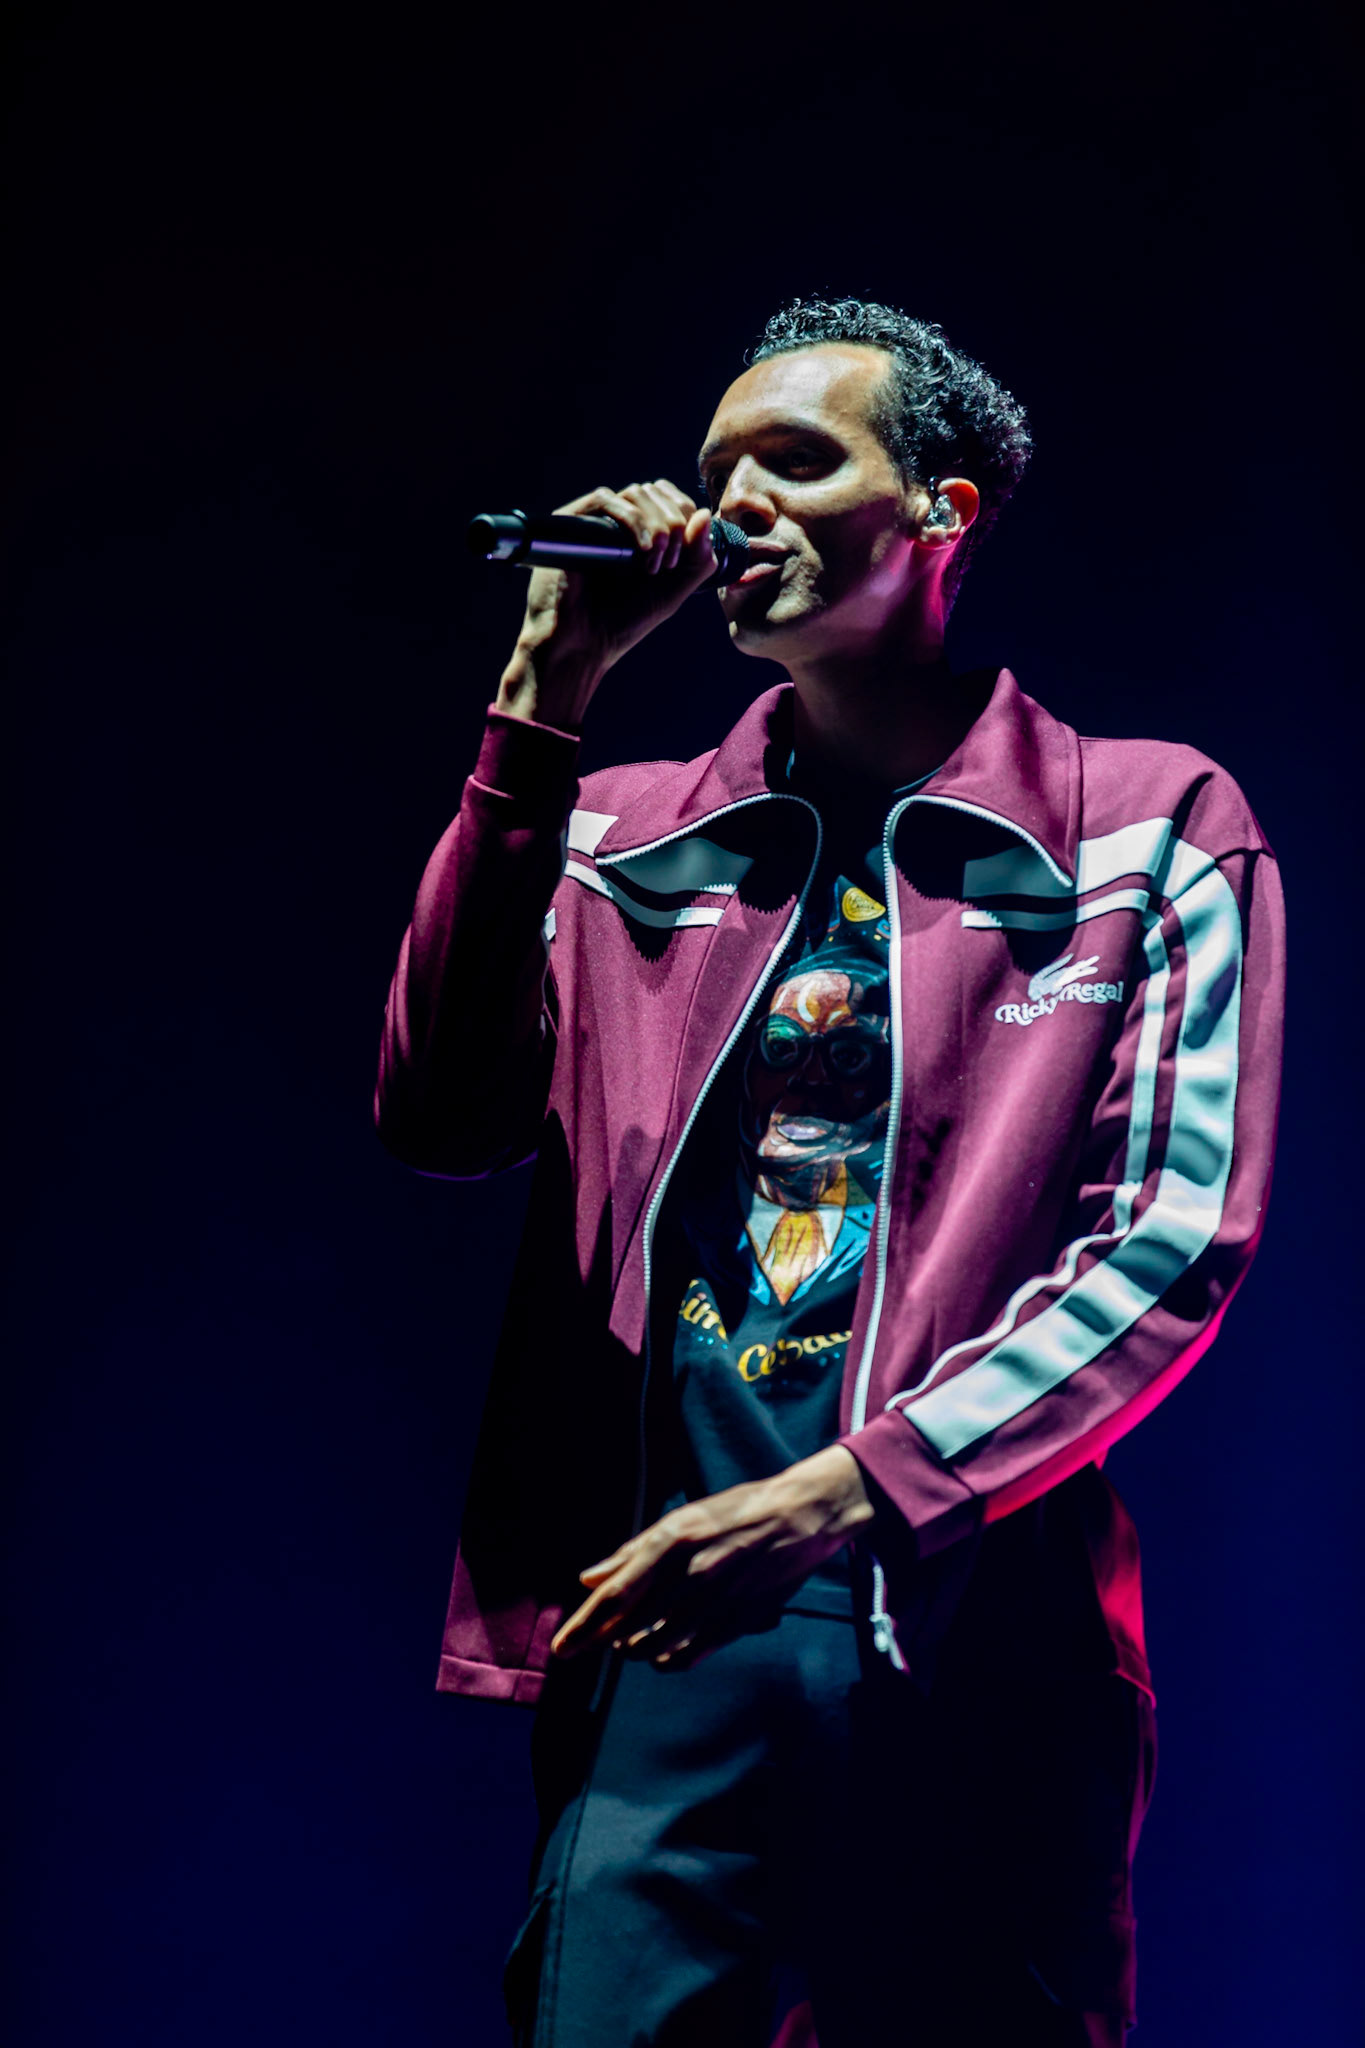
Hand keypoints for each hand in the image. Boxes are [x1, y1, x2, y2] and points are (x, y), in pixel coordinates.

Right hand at [495, 480, 716, 730]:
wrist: (583, 643)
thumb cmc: (625, 621)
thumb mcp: (675, 591)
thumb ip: (698, 558)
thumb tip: (704, 514)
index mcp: (643, 533)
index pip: (670, 499)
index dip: (685, 515)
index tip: (683, 554)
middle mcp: (620, 524)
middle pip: (656, 492)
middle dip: (674, 523)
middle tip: (668, 563)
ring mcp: (597, 522)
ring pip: (636, 493)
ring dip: (657, 524)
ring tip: (653, 564)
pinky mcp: (573, 523)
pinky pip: (605, 500)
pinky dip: (633, 520)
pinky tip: (642, 549)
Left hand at [550, 1445, 874, 1671]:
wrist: (799, 1516)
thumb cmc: (737, 1511)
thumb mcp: (682, 1520)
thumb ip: (633, 1552)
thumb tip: (589, 1578)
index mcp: (671, 1541)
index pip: (616, 1594)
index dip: (584, 1624)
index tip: (561, 1648)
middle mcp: (689, 1573)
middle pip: (630, 1624)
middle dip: (598, 1642)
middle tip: (580, 1650)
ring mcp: (715, 1600)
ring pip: (658, 1644)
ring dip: (635, 1649)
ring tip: (627, 1644)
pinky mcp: (738, 1620)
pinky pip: (692, 1654)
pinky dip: (669, 1660)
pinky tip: (662, 1655)